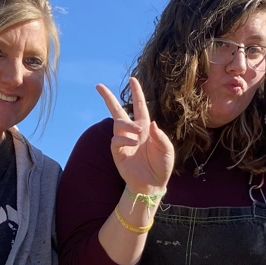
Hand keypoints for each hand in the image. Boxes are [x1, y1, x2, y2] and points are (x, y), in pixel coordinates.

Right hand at [96, 77, 173, 196]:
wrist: (153, 184)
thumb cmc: (162, 166)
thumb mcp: (167, 150)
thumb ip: (161, 136)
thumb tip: (151, 124)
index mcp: (146, 128)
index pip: (139, 106)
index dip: (136, 93)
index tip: (133, 79)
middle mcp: (133, 132)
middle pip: (117, 111)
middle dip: (108, 98)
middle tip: (98, 86)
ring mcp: (124, 141)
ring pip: (118, 124)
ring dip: (127, 125)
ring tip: (138, 133)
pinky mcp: (117, 152)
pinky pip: (116, 140)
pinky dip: (124, 139)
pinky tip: (134, 144)